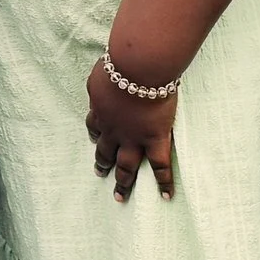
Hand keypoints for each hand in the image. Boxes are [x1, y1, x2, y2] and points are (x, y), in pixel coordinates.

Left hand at [86, 59, 177, 202]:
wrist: (139, 68)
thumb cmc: (121, 63)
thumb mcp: (102, 71)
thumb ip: (101, 81)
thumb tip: (101, 83)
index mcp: (101, 110)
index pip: (94, 126)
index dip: (95, 133)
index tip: (96, 138)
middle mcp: (113, 129)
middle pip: (105, 151)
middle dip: (102, 162)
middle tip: (100, 172)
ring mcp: (133, 137)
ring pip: (126, 165)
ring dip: (123, 180)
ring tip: (120, 194)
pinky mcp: (154, 139)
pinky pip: (160, 166)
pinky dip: (163, 182)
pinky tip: (166, 196)